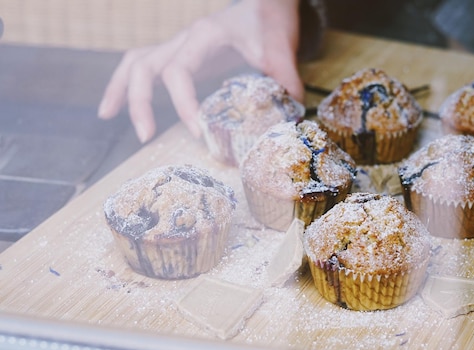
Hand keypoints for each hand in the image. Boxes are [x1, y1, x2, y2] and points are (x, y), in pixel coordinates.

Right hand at [97, 0, 303, 142]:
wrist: (265, 3)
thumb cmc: (269, 21)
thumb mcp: (280, 47)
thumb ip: (284, 79)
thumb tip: (288, 114)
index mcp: (204, 36)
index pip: (180, 71)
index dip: (183, 103)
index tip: (197, 132)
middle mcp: (184, 39)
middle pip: (144, 65)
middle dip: (139, 101)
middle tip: (146, 136)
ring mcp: (178, 46)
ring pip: (135, 61)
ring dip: (120, 88)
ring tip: (107, 116)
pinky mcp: (181, 55)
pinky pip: (144, 65)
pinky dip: (126, 84)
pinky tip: (117, 106)